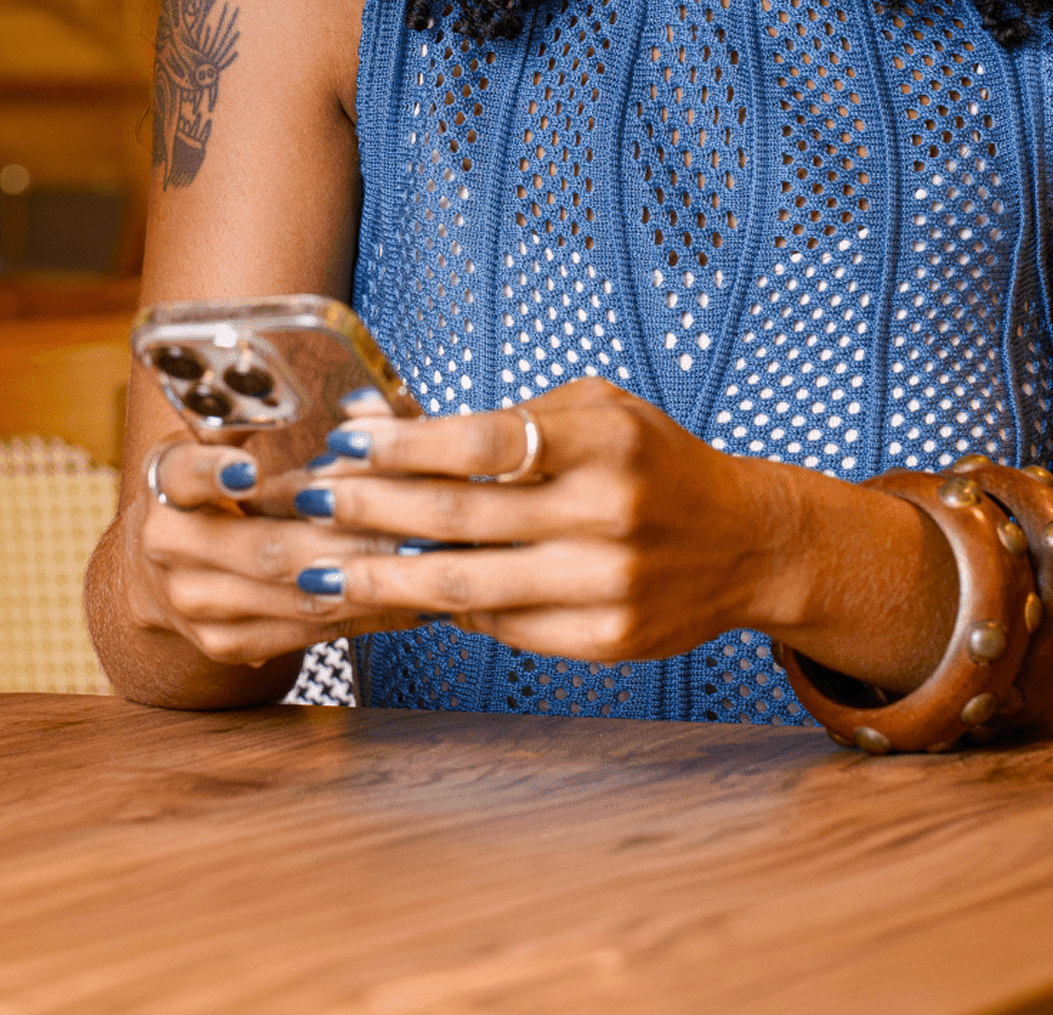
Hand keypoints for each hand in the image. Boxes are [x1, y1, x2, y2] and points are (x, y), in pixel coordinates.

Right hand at [121, 431, 417, 665]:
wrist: (158, 569)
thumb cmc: (211, 487)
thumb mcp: (222, 439)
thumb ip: (274, 416)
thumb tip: (363, 404)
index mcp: (166, 481)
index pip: (186, 473)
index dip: (215, 473)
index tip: (250, 471)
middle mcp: (169, 546)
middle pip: (264, 548)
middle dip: (346, 537)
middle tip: (408, 525)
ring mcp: (195, 602)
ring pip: (295, 597)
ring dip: (366, 581)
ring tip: (422, 560)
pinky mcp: (224, 643)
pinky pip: (305, 633)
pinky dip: (360, 615)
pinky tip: (405, 598)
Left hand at [294, 376, 792, 659]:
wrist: (748, 541)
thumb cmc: (649, 460)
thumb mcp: (591, 411)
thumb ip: (498, 420)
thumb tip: (380, 424)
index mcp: (601, 442)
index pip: (480, 441)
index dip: (402, 445)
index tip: (343, 445)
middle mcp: (606, 514)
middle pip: (458, 516)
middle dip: (368, 510)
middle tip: (305, 502)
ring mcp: (607, 585)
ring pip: (466, 584)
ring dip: (381, 577)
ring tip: (321, 567)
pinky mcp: (606, 641)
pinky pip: (502, 625)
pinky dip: (446, 609)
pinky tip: (401, 595)